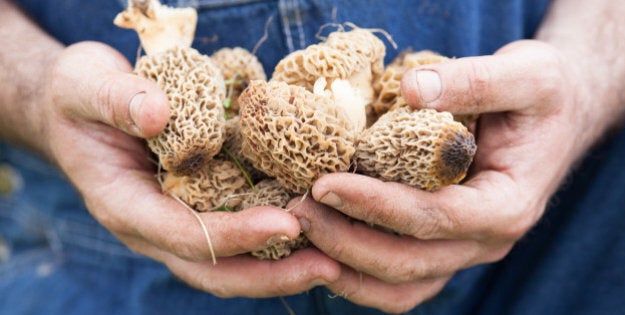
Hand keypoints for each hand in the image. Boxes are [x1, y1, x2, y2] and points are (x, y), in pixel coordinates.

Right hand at [40, 41, 338, 296]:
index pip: (182, 235)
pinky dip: (276, 238)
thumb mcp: (85, 82)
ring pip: (231, 263)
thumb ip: (115, 98)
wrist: (80, 108)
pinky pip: (239, 233)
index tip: (287, 224)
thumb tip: (157, 115)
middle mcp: (153, 225)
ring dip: (282, 266)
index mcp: (124, 205)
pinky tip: (316, 227)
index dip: (234, 235)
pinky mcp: (198, 207)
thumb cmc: (80, 95)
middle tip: (330, 264)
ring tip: (336, 256)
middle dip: (272, 273)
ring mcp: (177, 221)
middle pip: (214, 269)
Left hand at [292, 40, 600, 312]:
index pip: (433, 218)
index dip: (375, 205)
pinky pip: (399, 280)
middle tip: (297, 209)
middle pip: (408, 261)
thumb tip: (413, 89)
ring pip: (400, 285)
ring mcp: (464, 251)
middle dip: (346, 239)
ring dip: (346, 266)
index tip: (324, 183)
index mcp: (506, 205)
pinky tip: (323, 245)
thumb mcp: (527, 74)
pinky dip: (358, 272)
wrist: (554, 119)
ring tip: (301, 230)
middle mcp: (486, 241)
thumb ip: (476, 81)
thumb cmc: (541, 97)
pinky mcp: (443, 248)